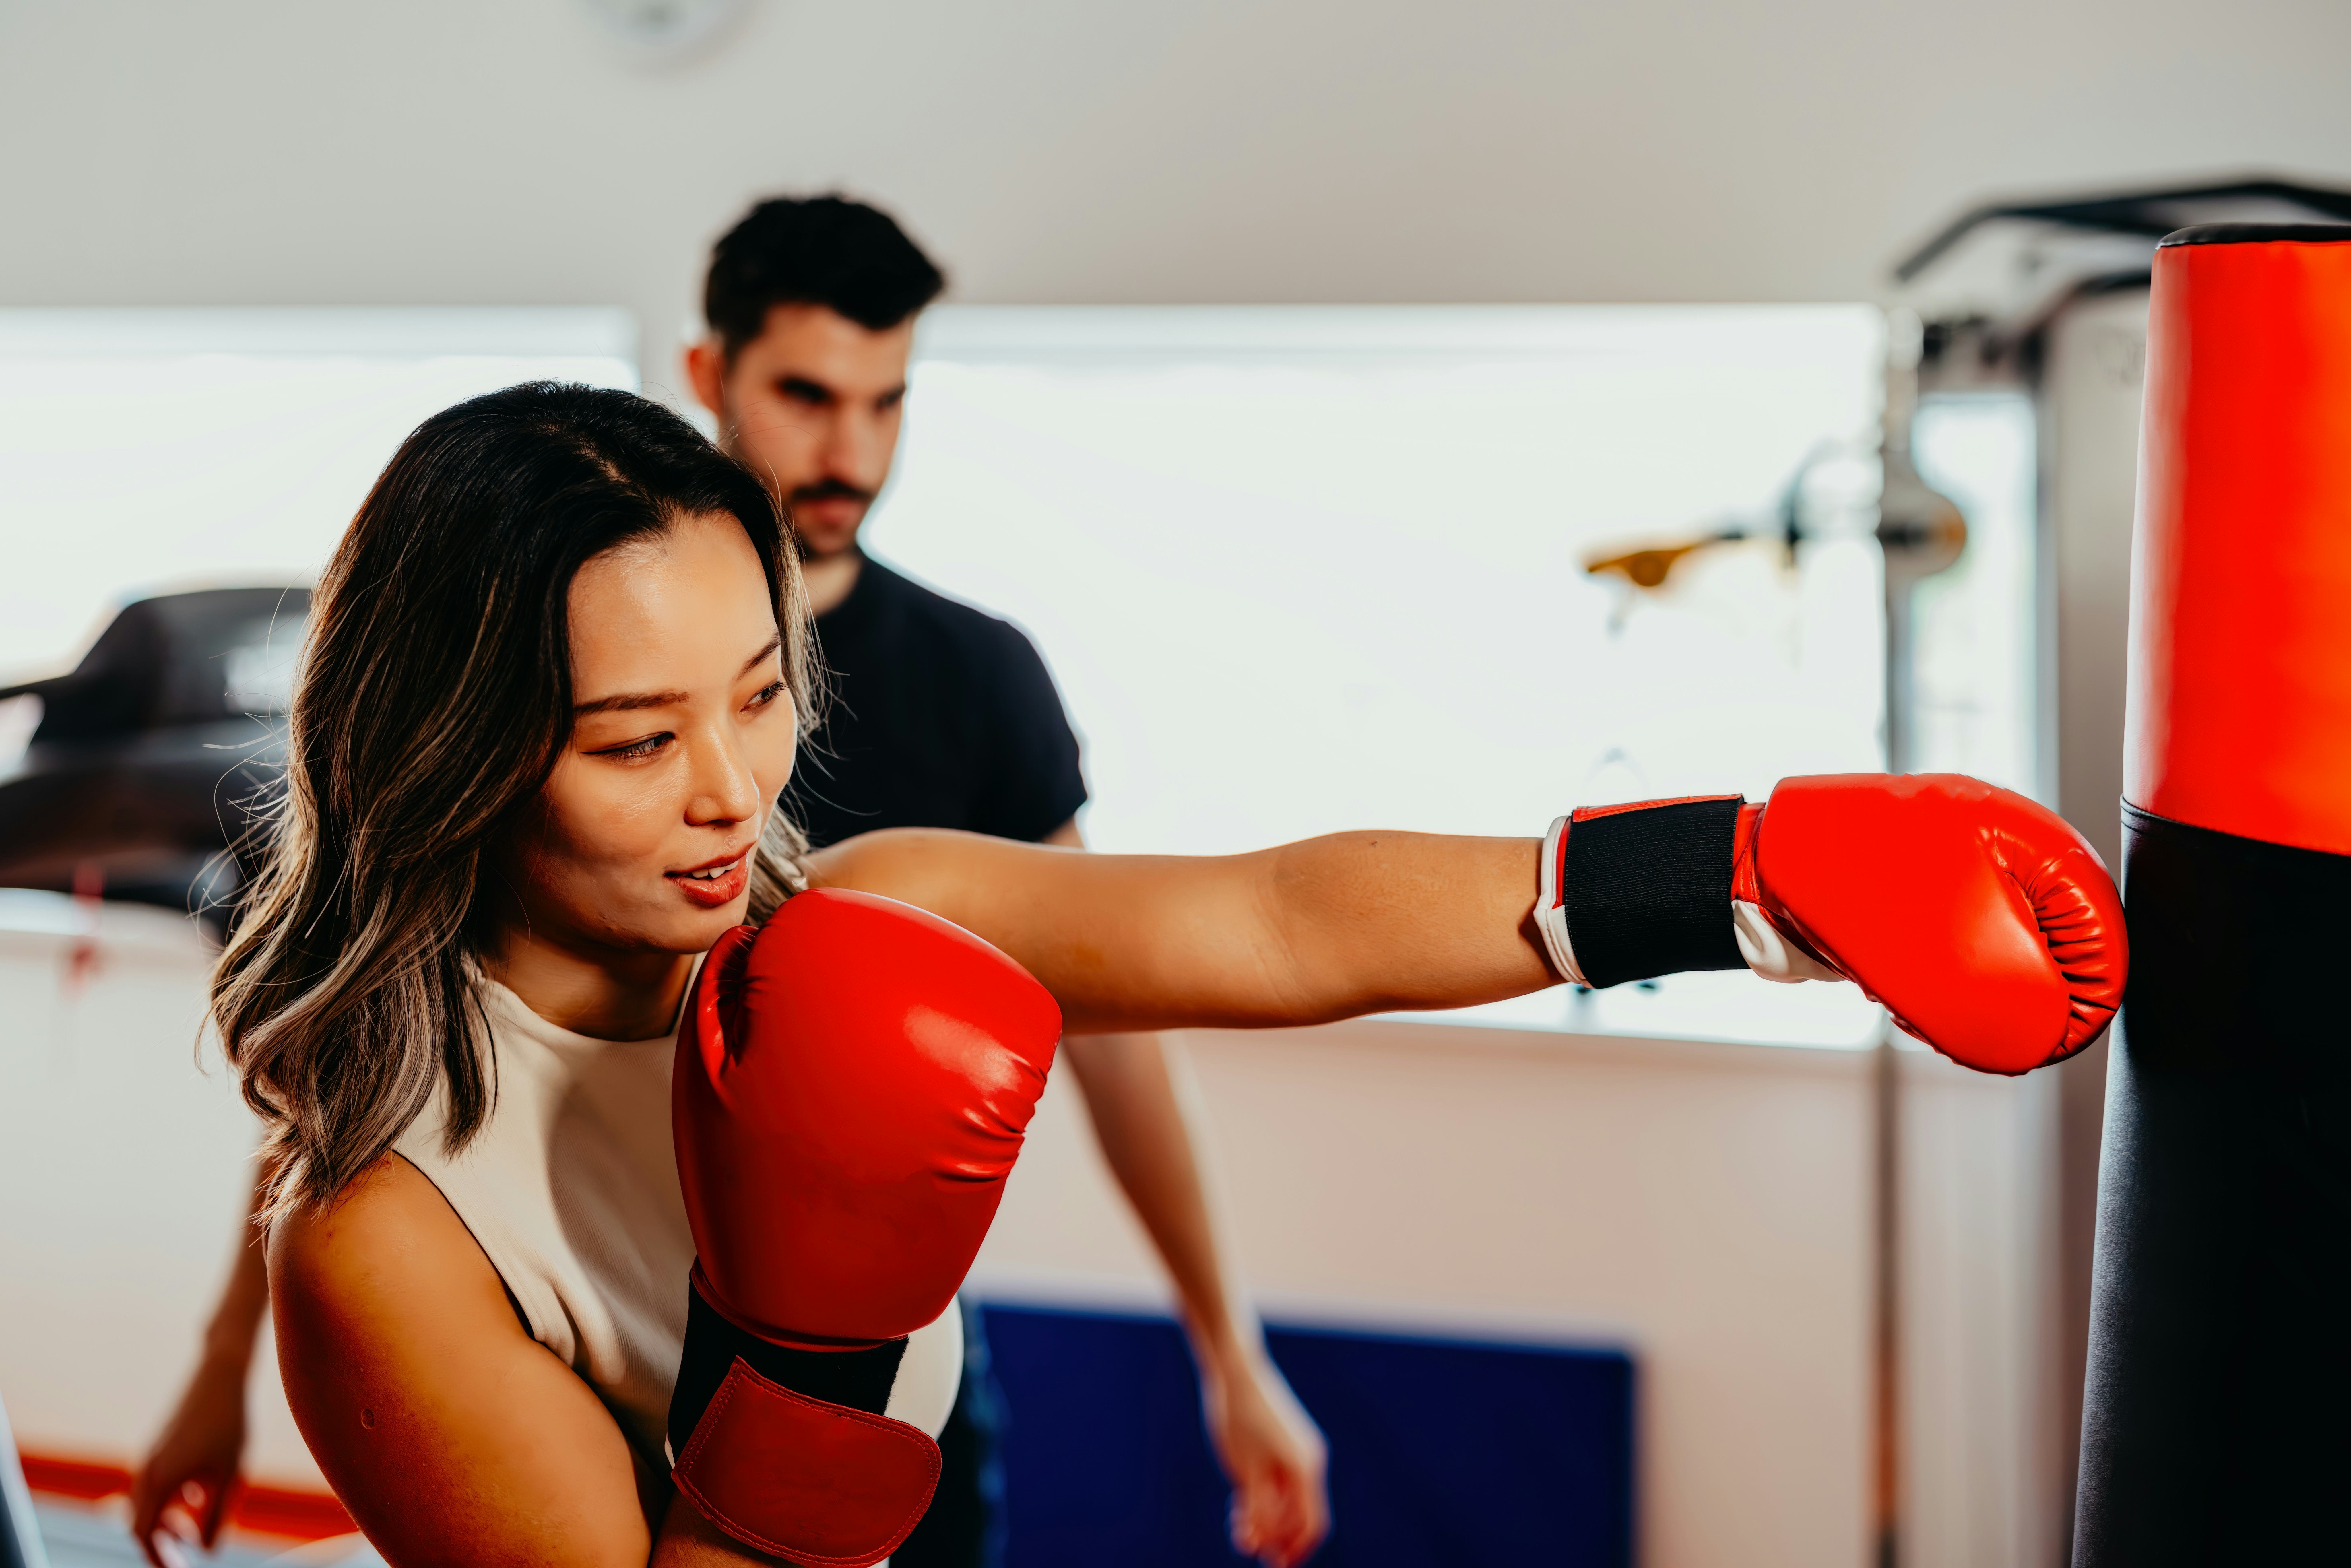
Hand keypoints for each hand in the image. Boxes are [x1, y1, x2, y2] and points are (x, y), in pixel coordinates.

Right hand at [128, 1353, 247, 1567]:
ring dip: (167, 1519)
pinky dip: (172, 1496)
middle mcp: (147, 1468)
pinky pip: (159, 1480)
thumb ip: (218, 1515)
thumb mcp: (231, 1475)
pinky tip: (198, 1497)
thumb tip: (208, 1550)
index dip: (156, 1556)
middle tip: (182, 1557)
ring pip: (150, 1500)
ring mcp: (152, 1454)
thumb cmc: (231, 1424)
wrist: (223, 1375)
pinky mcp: (162, 1443)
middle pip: (141, 1519)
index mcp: (159, 1480)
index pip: (143, 1533)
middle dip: (160, 1541)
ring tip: (192, 1532)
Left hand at [1200, 1351, 1328, 1566]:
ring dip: (1267, 1520)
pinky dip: (1263, 1499)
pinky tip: (1239, 1511)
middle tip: (1247, 1548)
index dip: (1296, 1549)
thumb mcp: (1246, 1471)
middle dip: (1276, 1536)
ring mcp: (1296, 1452)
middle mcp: (1308, 1461)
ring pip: (1287, 1499)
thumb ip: (1259, 1508)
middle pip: (1299, 1514)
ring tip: (1238, 1532)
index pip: (1312, 1522)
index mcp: (1306, 1468)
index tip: (1276, 1566)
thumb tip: (1267, 1540)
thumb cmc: (1239, 1419)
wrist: (1236, 1371)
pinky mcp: (1282, 1445)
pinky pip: (1279, 1482)